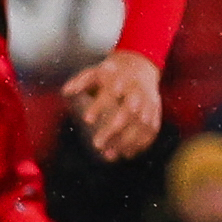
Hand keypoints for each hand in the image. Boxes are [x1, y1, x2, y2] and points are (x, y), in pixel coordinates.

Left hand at [61, 48, 162, 162]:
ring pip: (141, 125)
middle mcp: (138, 92)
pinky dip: (141, 144)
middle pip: (128, 113)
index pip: (109, 94)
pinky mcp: (155, 112)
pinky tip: (127, 155)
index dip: (99, 106)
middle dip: (113, 130)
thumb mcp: (94, 72)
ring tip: (109, 155)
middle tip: (96, 145)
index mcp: (122, 80)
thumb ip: (81, 82)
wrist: (140, 66)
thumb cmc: (111, 73)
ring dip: (126, 142)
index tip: (86, 120)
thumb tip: (66, 91)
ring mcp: (149, 103)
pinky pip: (151, 130)